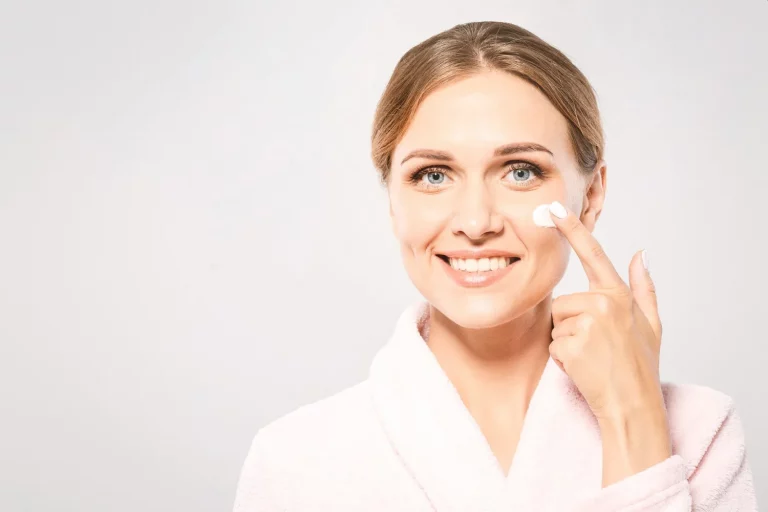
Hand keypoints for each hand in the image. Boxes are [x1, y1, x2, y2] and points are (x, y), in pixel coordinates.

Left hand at [546, 201, 670, 485]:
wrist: (634, 406)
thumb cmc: (641, 367)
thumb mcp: (652, 324)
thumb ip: (643, 287)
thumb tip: (640, 254)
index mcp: (620, 296)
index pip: (593, 254)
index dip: (573, 230)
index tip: (553, 209)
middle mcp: (604, 303)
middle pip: (565, 303)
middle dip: (572, 326)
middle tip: (596, 348)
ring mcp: (587, 323)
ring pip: (557, 323)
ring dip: (567, 342)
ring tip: (592, 358)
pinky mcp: (571, 342)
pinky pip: (553, 344)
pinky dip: (563, 359)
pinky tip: (584, 368)